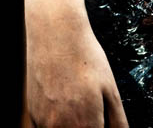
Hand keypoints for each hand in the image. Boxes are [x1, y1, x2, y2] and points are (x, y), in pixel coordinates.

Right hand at [24, 9, 128, 127]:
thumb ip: (118, 123)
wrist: (55, 33)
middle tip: (94, 109)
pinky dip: (58, 122)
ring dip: (73, 126)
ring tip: (78, 103)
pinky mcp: (33, 113)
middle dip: (88, 127)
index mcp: (85, 126)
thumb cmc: (84, 58)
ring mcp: (44, 122)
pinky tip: (64, 101)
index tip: (103, 122)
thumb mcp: (111, 90)